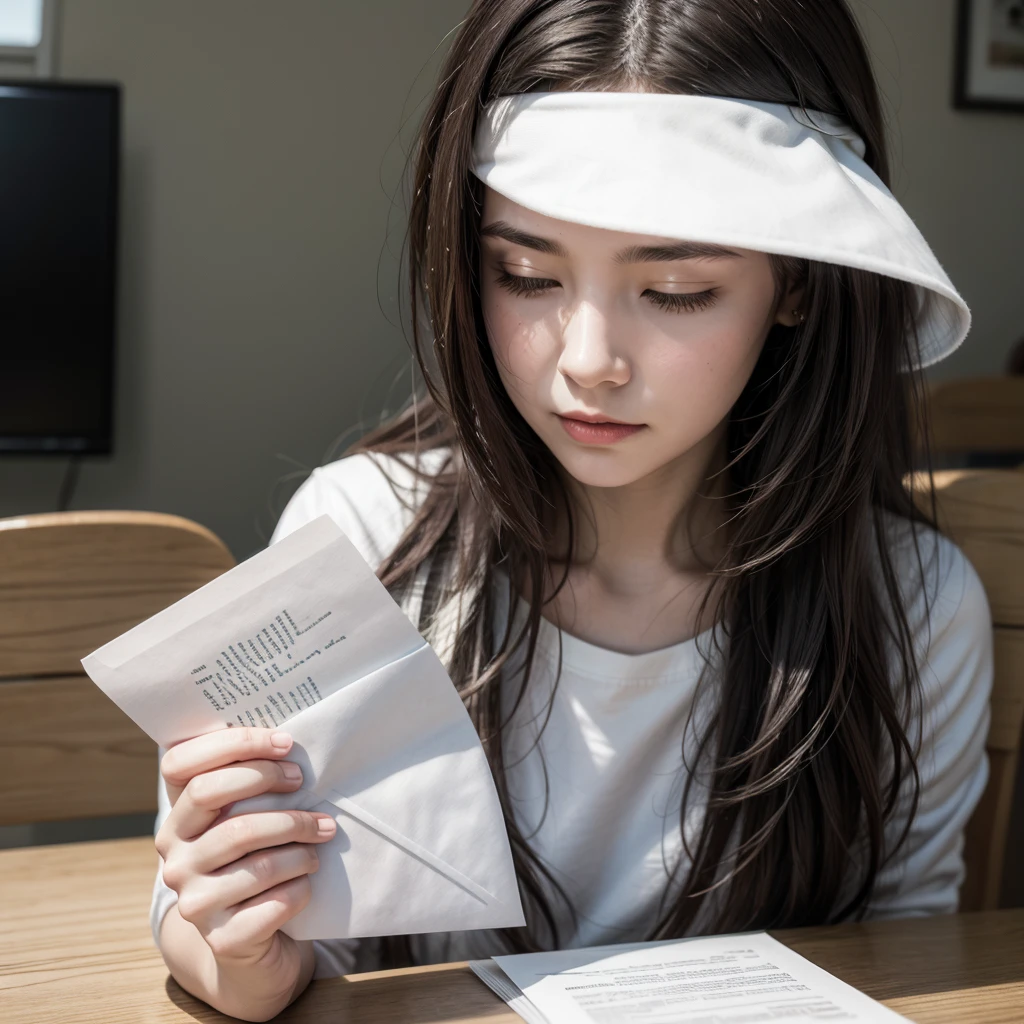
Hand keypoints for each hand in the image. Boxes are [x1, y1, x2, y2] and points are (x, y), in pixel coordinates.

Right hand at [155, 727, 336, 973]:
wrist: (248, 943)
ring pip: (256, 857)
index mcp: (177, 820)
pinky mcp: (224, 938)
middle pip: (217, 802)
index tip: (285, 743)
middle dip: (271, 786)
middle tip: (307, 786)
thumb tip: (290, 740)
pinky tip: (309, 880)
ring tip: (322, 835)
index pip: (182, 764)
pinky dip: (301, 886)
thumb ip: (249, 784)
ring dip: (300, 843)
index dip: (234, 745)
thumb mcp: (243, 819)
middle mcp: (175, 858)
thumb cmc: (255, 860)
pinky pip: (275, 902)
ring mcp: (195, 902)